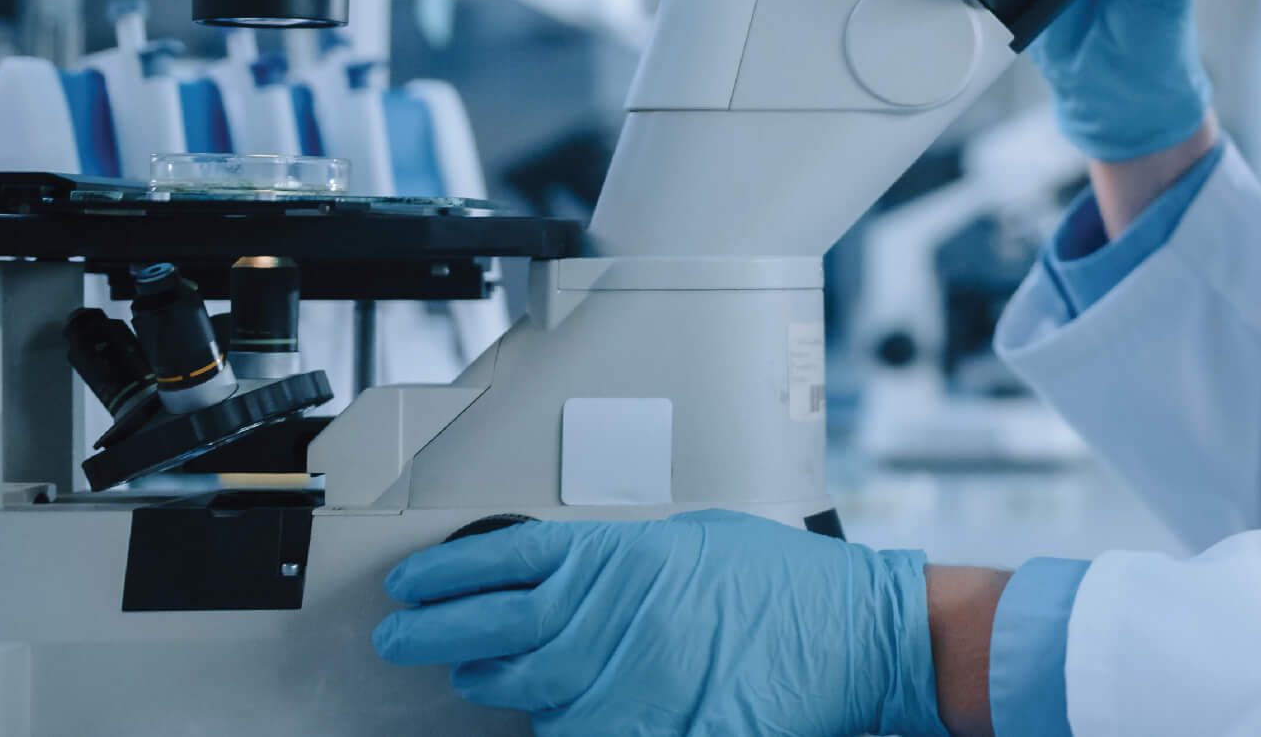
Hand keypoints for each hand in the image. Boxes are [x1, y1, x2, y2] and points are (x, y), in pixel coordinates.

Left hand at [373, 510, 950, 736]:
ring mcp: (620, 684)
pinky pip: (573, 734)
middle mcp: (607, 620)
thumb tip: (574, 575)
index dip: (445, 573)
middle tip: (403, 635)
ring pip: (523, 694)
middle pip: (491, 630)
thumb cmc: (790, 588)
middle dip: (434, 633)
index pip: (503, 560)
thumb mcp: (699, 543)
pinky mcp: (644, 730)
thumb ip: (627, 561)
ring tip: (475, 675)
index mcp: (620, 559)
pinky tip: (554, 713)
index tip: (412, 583)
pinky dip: (559, 723)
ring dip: (494, 685)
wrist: (857, 637)